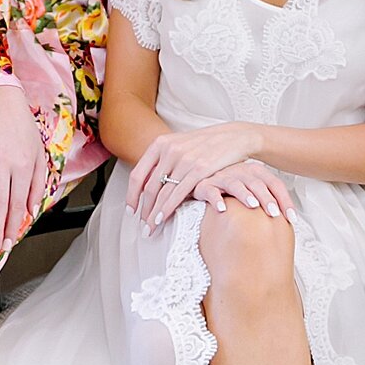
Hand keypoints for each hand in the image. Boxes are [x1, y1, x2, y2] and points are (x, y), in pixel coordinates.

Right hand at [0, 92, 48, 257]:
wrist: (6, 103)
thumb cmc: (24, 131)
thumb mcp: (39, 156)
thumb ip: (38, 184)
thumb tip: (32, 211)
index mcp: (24, 167)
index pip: (18, 203)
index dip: (13, 226)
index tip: (8, 243)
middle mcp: (5, 164)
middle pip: (0, 202)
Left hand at [130, 123, 277, 228]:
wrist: (234, 136)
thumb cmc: (206, 144)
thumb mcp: (180, 144)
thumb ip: (163, 160)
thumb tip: (147, 183)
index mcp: (160, 144)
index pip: (138, 174)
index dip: (131, 195)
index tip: (131, 210)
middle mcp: (170, 151)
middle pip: (149, 188)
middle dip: (143, 210)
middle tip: (141, 225)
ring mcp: (184, 160)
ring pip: (162, 193)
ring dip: (154, 214)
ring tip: (150, 228)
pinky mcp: (199, 170)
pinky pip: (178, 194)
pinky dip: (167, 209)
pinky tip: (161, 219)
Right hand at [186, 161, 296, 220]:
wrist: (200, 179)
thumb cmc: (230, 188)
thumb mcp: (251, 189)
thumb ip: (268, 199)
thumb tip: (290, 219)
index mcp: (255, 172)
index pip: (275, 184)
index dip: (285, 200)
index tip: (292, 219)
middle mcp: (240, 171)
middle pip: (257, 184)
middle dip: (267, 198)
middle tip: (274, 214)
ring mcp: (222, 176)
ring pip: (235, 184)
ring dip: (245, 194)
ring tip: (252, 206)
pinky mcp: (204, 184)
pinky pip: (210, 190)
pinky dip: (216, 199)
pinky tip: (222, 209)